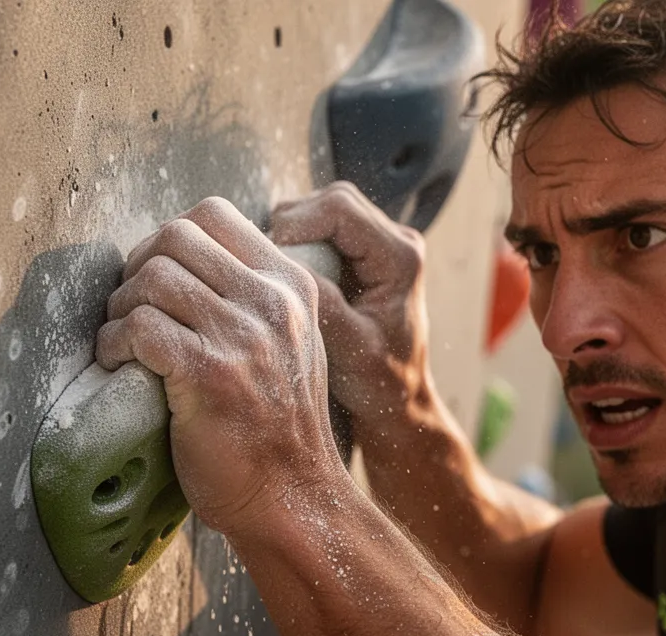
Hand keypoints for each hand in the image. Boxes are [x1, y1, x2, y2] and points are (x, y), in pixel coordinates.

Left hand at [96, 197, 345, 534]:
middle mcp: (272, 303)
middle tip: (131, 308)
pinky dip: (113, 343)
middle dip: (138, 267)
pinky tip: (120, 365)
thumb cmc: (279, 427)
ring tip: (124, 341)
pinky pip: (139, 328)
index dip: (169, 239)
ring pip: (151, 277)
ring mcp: (244, 338)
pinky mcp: (210, 375)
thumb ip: (253, 299)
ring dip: (120, 308)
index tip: (157, 278)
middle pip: (175, 236)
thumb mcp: (291, 344)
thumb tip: (181, 262)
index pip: (214, 215)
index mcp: (291, 286)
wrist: (294, 496)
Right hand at [270, 182, 431, 443]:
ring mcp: (380, 246)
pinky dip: (298, 246)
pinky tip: (284, 278)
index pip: (339, 210)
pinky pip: (322, 230)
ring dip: (293, 234)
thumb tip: (283, 269)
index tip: (268, 260)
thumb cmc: (381, 383)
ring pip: (323, 210)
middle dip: (291, 225)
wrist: (398, 403)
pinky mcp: (363, 256)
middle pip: (331, 200)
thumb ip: (325, 309)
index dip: (296, 225)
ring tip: (272, 273)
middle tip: (265, 265)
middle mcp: (396, 242)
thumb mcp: (351, 351)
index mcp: (400, 258)